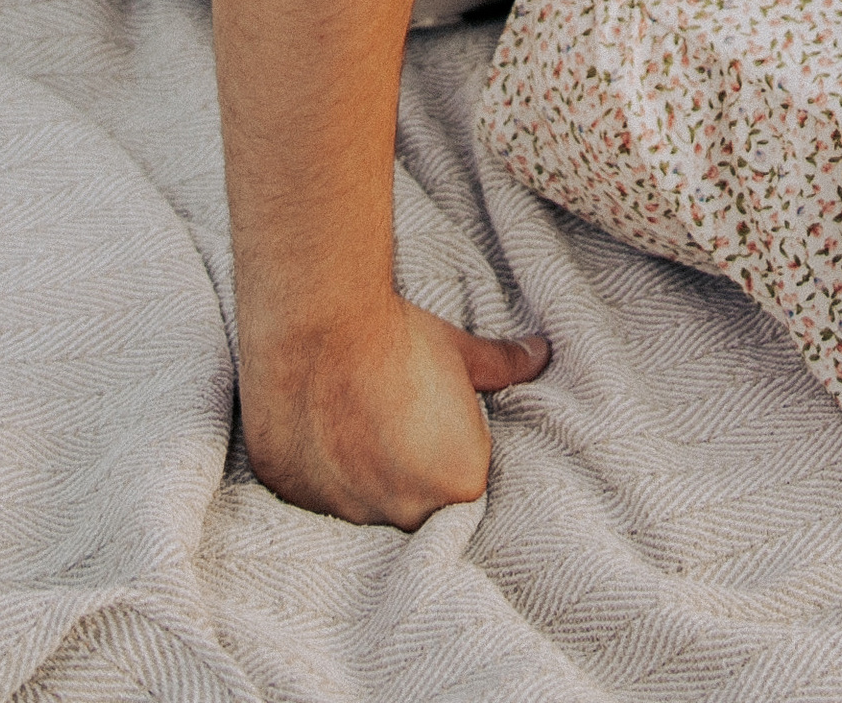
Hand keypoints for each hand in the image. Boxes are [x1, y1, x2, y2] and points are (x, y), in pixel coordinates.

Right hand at [239, 292, 549, 526]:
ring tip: (353, 423)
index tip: (425, 420)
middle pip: (414, 504)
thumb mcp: (459, 352)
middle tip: (390, 420)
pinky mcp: (300, 502)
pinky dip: (320, 474)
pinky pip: (318, 499)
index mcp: (459, 485)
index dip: (445, 447)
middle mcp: (407, 514)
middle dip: (405, 472)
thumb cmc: (398, 339)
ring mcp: (350, 515)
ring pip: (364, 506)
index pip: (461, 482)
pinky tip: (319, 432)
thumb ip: (503, 365)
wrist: (320, 326)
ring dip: (361, 479)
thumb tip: (540, 353)